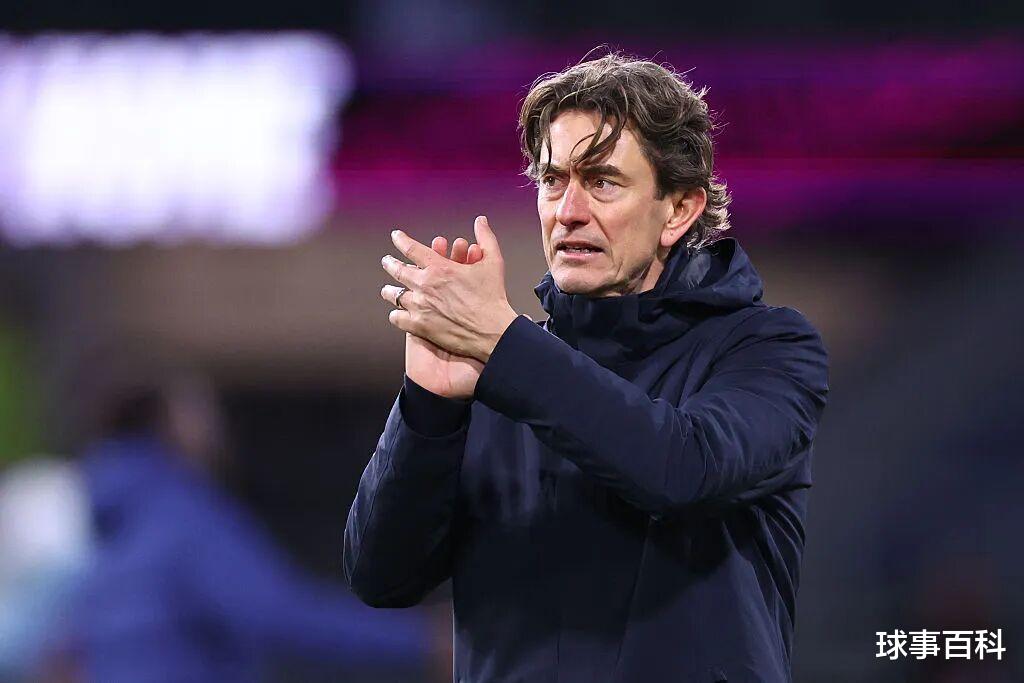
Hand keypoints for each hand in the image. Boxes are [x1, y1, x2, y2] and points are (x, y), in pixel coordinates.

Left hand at [390, 234, 483, 399]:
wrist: (492, 331)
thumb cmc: (493, 298)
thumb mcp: (493, 262)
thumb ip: (485, 238)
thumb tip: (481, 221)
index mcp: (439, 268)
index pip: (412, 248)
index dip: (401, 240)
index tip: (396, 236)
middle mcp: (425, 285)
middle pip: (398, 270)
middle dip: (390, 264)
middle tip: (386, 261)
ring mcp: (420, 306)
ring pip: (395, 296)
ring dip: (390, 292)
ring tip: (387, 291)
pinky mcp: (420, 326)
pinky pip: (398, 319)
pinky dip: (396, 315)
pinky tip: (397, 314)